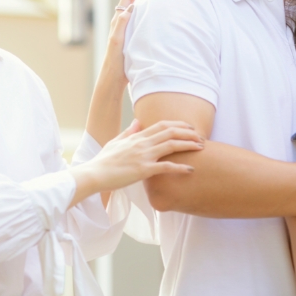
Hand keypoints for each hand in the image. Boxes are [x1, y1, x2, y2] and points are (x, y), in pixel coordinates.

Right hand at [73, 120, 203, 196]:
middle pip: (171, 131)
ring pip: (172, 145)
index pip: (162, 125)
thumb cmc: (103, 161)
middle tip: (201, 137)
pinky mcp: (143, 170)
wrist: (94, 174)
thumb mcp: (115, 142)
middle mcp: (142, 143)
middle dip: (189, 132)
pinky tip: (191, 170)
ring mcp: (143, 155)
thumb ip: (128, 132)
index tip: (190, 127)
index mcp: (137, 136)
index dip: (179, 124)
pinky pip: (166, 167)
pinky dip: (180, 167)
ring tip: (201, 147)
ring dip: (189, 145)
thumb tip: (137, 121)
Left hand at [100, 0, 175, 87]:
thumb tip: (129, 7)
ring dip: (149, 1)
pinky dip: (151, 14)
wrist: (115, 77)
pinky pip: (143, 20)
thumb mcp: (117, 41)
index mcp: (118, 20)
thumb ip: (121, 24)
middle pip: (134, 0)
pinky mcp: (134, 37)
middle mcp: (123, 22)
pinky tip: (161, 17)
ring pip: (140, 10)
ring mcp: (129, 29)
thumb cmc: (115, 60)